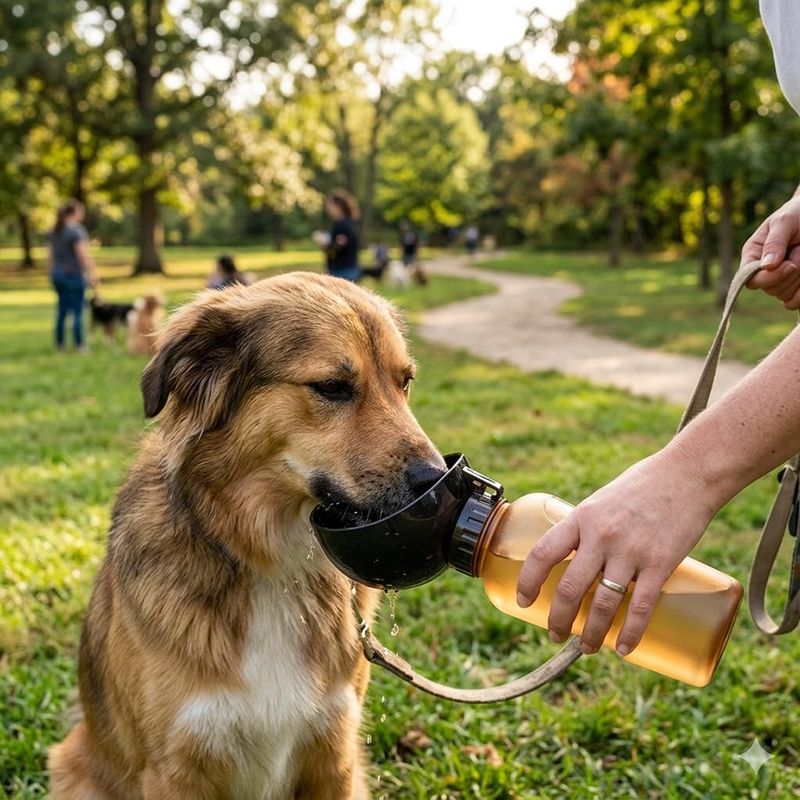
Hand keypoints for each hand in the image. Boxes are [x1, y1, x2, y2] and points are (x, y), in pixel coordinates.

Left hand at [516, 449, 714, 655]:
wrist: (688, 473)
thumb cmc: (644, 485)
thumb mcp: (603, 501)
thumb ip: (589, 528)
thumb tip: (576, 557)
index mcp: (582, 518)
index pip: (543, 553)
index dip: (528, 581)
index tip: (522, 601)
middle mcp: (601, 536)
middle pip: (569, 587)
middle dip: (557, 618)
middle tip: (555, 634)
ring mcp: (631, 551)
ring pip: (602, 603)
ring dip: (591, 633)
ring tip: (587, 648)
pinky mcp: (661, 564)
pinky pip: (641, 606)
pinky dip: (630, 633)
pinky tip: (624, 649)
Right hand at [743, 196, 799, 308]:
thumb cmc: (797, 214)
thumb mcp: (784, 222)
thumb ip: (774, 242)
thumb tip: (766, 266)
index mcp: (752, 256)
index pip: (751, 280)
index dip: (769, 277)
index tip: (789, 265)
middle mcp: (763, 271)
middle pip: (770, 289)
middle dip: (791, 273)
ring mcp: (778, 281)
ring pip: (784, 296)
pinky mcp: (793, 288)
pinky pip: (794, 302)